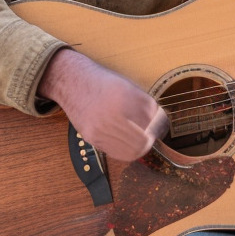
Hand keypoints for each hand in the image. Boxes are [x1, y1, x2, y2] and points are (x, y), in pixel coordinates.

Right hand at [37, 49, 169, 160]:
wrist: (73, 83)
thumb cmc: (104, 82)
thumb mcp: (128, 86)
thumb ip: (144, 104)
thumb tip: (160, 123)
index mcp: (124, 97)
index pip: (152, 120)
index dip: (161, 124)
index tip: (161, 123)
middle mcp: (111, 115)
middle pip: (144, 140)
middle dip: (152, 137)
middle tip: (153, 133)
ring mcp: (100, 129)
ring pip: (131, 150)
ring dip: (141, 146)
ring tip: (142, 138)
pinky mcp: (91, 137)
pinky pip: (116, 152)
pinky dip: (127, 150)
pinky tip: (129, 142)